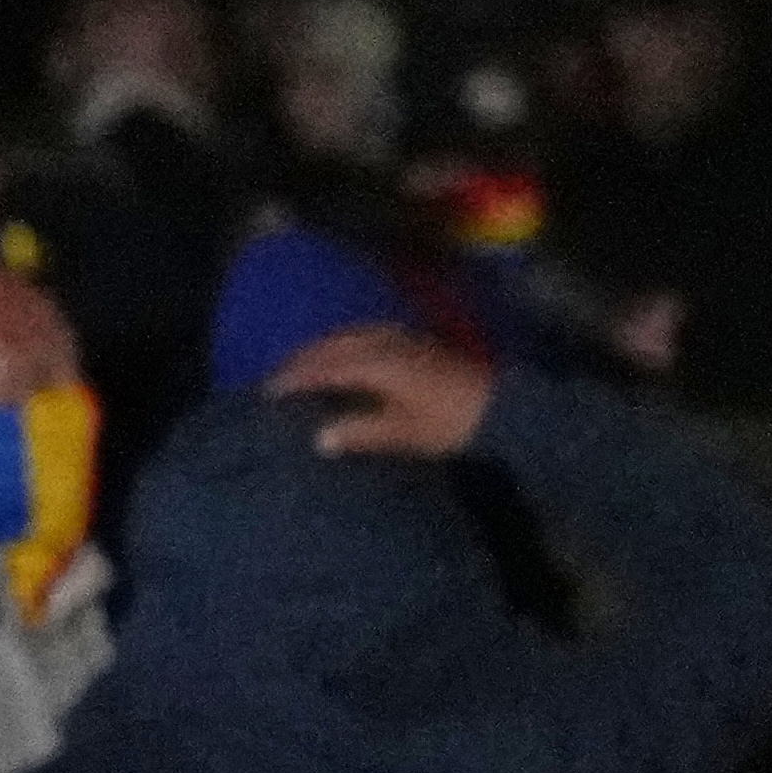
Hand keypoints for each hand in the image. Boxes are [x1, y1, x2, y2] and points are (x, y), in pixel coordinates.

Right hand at [276, 324, 493, 462]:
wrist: (503, 407)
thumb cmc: (451, 423)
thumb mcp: (405, 433)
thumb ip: (361, 433)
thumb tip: (318, 439)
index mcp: (378, 364)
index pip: (324, 367)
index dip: (294, 379)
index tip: (267, 393)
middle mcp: (386, 344)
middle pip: (334, 345)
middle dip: (302, 359)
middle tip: (276, 377)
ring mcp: (403, 340)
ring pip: (351, 335)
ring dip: (323, 346)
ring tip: (303, 362)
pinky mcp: (416, 343)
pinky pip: (368, 334)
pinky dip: (346, 341)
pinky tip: (345, 351)